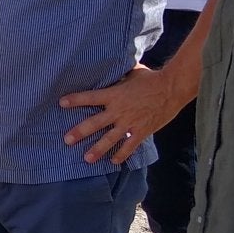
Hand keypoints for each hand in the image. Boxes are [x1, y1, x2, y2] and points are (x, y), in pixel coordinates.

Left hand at [60, 64, 188, 164]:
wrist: (172, 89)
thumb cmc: (152, 78)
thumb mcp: (131, 73)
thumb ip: (119, 77)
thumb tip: (110, 71)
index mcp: (114, 94)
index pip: (90, 97)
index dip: (75, 100)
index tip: (61, 103)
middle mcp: (119, 110)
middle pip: (95, 123)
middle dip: (79, 132)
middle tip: (67, 140)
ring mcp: (130, 123)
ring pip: (110, 139)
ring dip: (97, 150)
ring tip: (86, 159)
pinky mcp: (142, 131)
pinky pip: (129, 146)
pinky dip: (122, 155)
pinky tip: (114, 162)